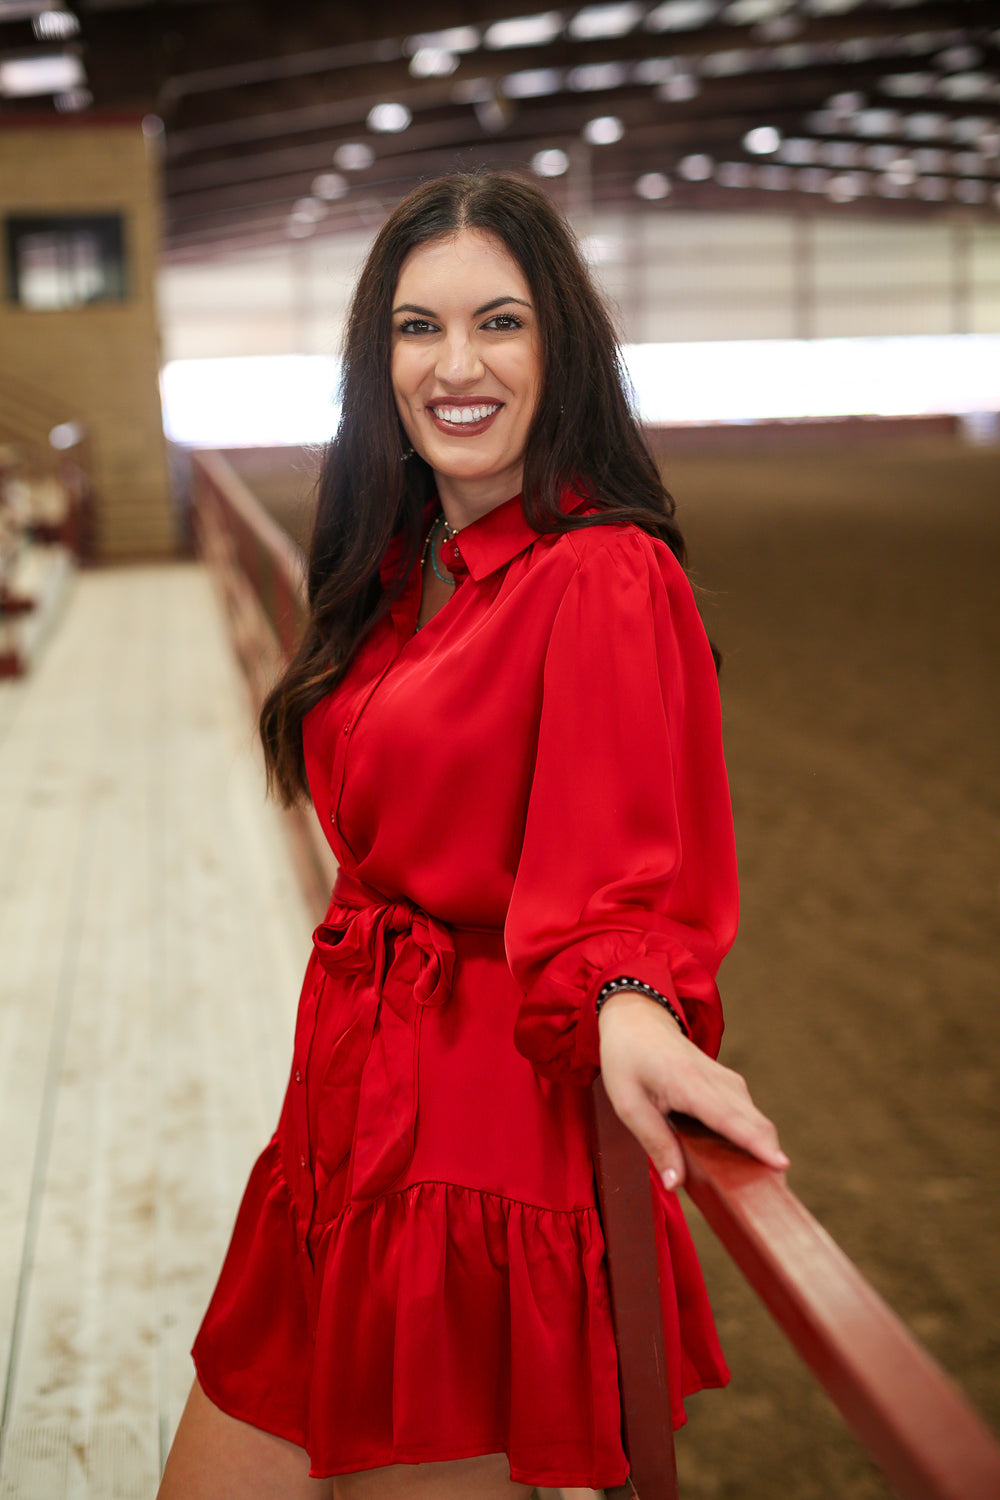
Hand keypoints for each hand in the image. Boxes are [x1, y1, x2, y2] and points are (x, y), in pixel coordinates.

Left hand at [598, 989, 788, 1189]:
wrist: (637, 1019)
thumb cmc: (628, 1060)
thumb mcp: (628, 1104)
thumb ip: (655, 1143)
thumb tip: (675, 1183)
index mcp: (687, 1082)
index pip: (727, 1118)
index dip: (754, 1143)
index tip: (780, 1164)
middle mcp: (714, 1079)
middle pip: (752, 1120)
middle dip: (769, 1154)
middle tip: (775, 1194)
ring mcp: (725, 1078)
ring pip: (754, 1117)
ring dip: (763, 1146)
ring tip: (765, 1184)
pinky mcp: (728, 1082)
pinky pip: (747, 1112)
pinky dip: (754, 1134)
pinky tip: (749, 1158)